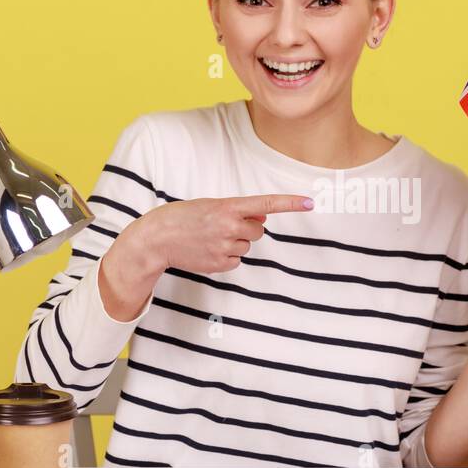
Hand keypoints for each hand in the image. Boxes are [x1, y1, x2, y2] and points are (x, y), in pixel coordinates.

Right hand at [99, 194, 313, 319]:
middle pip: (258, 230)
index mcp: (227, 206)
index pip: (266, 204)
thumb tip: (262, 219)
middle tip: (222, 226)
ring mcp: (224, 247)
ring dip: (234, 242)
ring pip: (247, 246)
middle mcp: (229, 226)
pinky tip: (208, 251)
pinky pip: (236, 261)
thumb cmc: (184, 217)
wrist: (157, 238)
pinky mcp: (219, 264)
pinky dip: (226, 257)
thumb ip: (238, 211)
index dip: (290, 203)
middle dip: (246, 228)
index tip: (310, 202)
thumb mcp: (211, 206)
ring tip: (210, 238)